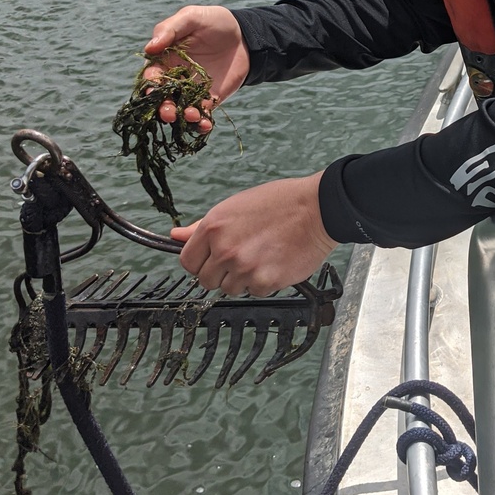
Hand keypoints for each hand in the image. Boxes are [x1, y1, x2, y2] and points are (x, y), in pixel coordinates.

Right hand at [144, 5, 250, 129]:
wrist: (245, 35)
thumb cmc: (213, 22)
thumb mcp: (191, 17)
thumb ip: (169, 30)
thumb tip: (149, 48)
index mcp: (164, 59)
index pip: (151, 75)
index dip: (151, 83)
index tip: (155, 87)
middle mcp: (175, 78)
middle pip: (162, 97)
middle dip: (162, 106)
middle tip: (168, 112)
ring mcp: (192, 90)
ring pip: (180, 109)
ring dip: (181, 117)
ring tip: (191, 115)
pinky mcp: (210, 99)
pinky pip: (202, 115)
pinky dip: (202, 123)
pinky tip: (206, 123)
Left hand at [171, 174, 334, 295]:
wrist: (318, 209)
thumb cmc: (281, 202)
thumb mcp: (235, 206)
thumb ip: (203, 226)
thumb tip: (175, 236)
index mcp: (214, 226)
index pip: (187, 261)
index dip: (200, 263)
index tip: (211, 260)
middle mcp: (225, 249)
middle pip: (206, 281)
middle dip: (221, 273)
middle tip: (242, 258)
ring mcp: (244, 267)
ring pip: (230, 289)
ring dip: (243, 279)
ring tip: (261, 257)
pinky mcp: (265, 281)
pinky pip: (255, 292)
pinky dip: (264, 283)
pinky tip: (275, 263)